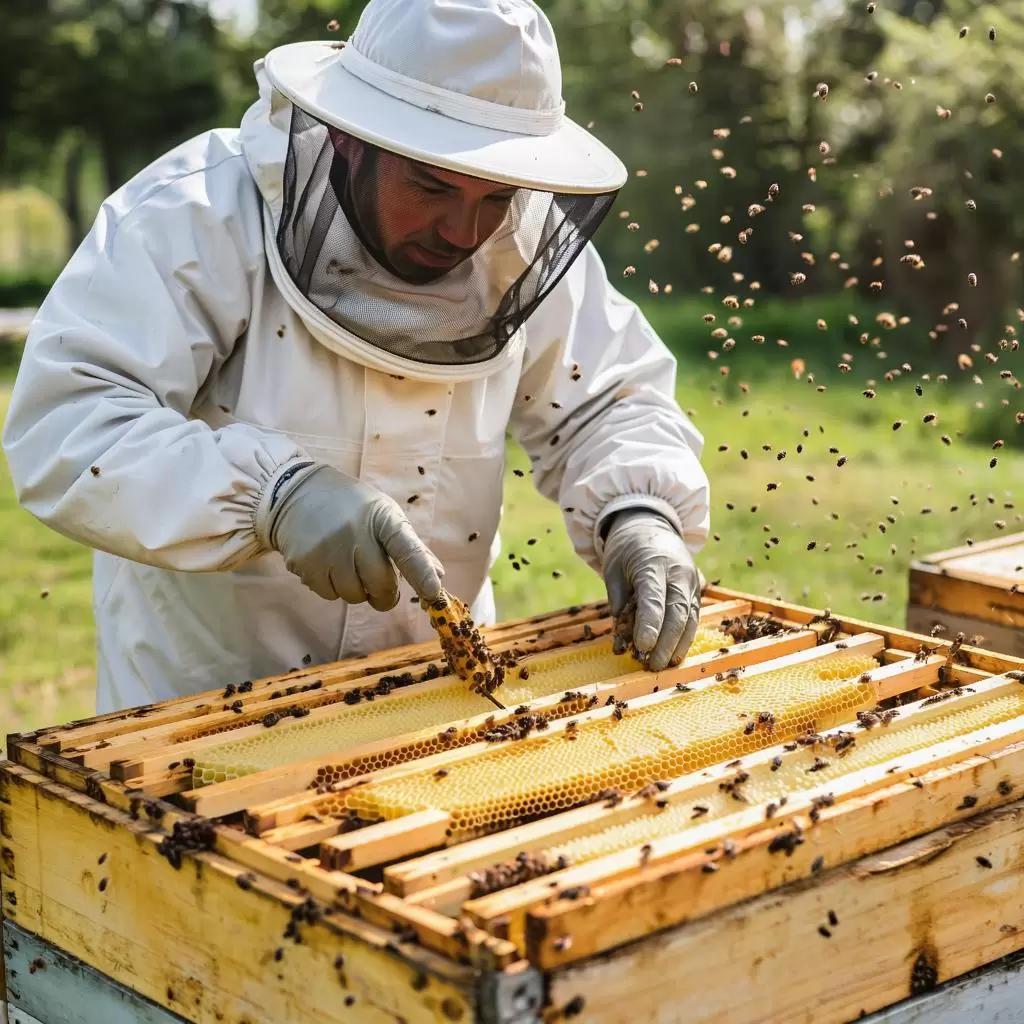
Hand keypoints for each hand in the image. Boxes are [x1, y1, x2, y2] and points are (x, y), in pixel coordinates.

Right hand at [266, 463, 444, 608]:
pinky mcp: (306, 563)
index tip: (434, 593)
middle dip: (384, 593)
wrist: (296, 492)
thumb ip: (410, 547)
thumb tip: (438, 577)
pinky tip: (326, 562)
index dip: (421, 573)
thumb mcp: (384, 515)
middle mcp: (356, 532)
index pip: (407, 549)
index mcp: (382, 517)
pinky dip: (332, 587)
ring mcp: (329, 549)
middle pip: (381, 585)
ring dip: (356, 589)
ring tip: (345, 562)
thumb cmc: (351, 508)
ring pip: (354, 595)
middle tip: (377, 582)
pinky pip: (330, 595)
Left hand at [601, 509, 702, 670]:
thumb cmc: (626, 549)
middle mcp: (678, 572)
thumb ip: (619, 603)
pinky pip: (694, 616)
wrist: (650, 524)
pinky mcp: (696, 590)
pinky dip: (685, 637)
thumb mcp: (613, 570)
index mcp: (653, 562)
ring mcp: (691, 580)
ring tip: (664, 666)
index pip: (654, 597)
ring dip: (678, 644)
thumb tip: (623, 641)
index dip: (649, 624)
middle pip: (677, 611)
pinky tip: (675, 654)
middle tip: (651, 666)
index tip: (642, 647)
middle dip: (665, 642)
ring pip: (690, 617)